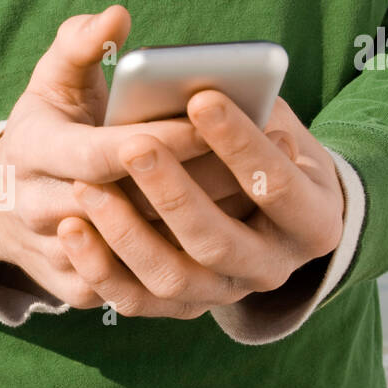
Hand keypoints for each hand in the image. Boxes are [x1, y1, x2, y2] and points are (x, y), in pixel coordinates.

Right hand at [0, 6, 255, 308]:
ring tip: (252, 196)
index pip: (101, 154)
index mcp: (31, 150)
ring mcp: (56, 256)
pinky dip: (189, 265)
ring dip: (199, 227)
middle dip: (191, 185)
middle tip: (252, 161)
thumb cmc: (48, 130)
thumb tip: (115, 16)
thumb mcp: (51, 82)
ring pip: (137, 254)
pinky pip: (140, 289)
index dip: (159, 141)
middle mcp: (35, 208)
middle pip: (125, 207)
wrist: (3, 207)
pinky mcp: (76, 291)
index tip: (209, 116)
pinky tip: (233, 236)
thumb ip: (78, 44)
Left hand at [56, 92, 343, 317]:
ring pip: (172, 277)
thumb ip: (248, 93)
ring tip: (87, 186)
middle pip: (220, 241)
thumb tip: (203, 80)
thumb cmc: (256, 148)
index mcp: (314, 219)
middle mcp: (273, 267)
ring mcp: (224, 294)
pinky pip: (134, 299)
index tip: (202, 98)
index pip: (280, 186)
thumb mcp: (272, 116)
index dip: (242, 143)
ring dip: (128, 233)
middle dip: (175, 191)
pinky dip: (100, 267)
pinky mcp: (178, 307)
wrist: (257, 214)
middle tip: (133, 145)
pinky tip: (72, 228)